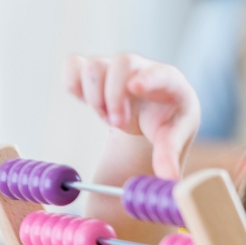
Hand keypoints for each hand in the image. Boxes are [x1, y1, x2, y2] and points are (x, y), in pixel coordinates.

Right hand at [64, 53, 199, 178]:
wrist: (155, 112)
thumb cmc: (168, 123)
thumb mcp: (173, 140)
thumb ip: (169, 157)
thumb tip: (169, 180)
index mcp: (169, 81)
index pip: (159, 73)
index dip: (147, 79)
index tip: (135, 88)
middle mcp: (141, 68)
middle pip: (122, 64)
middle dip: (114, 96)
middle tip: (118, 123)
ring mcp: (116, 67)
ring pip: (95, 66)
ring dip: (96, 97)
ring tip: (110, 118)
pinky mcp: (95, 71)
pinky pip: (73, 66)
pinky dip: (73, 84)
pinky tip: (87, 102)